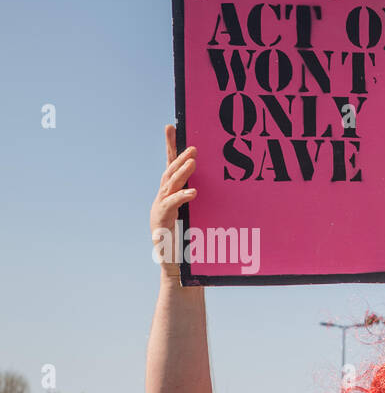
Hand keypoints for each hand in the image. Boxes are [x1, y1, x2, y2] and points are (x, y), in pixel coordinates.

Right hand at [150, 124, 197, 270]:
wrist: (175, 266)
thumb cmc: (188, 241)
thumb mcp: (197, 217)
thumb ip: (200, 202)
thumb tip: (217, 186)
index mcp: (170, 194)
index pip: (170, 166)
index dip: (171, 146)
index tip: (172, 126)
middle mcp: (162, 198)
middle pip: (169, 171)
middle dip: (179, 156)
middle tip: (194, 146)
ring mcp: (160, 208)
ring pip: (170, 185)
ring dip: (181, 172)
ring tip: (193, 161)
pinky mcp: (162, 221)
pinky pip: (172, 205)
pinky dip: (182, 197)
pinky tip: (194, 192)